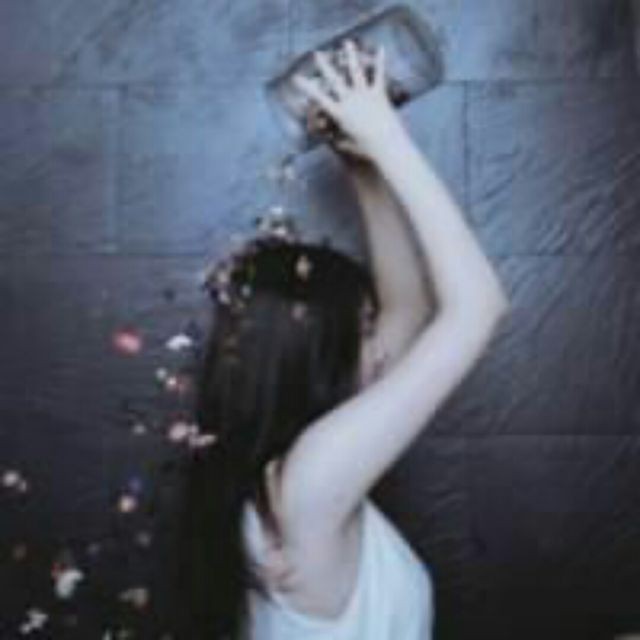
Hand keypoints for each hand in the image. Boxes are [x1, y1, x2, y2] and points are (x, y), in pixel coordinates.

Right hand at [291, 39, 404, 161]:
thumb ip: (340, 141)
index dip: (306, 87)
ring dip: (350, 55)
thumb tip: (333, 141)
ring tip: (346, 42)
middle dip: (324, 65)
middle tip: (317, 54)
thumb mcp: (349, 146)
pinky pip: (379, 75)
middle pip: (334, 79)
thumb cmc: (367, 149)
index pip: (318, 98)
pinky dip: (380, 62)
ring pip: (355, 71)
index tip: (296, 78)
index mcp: (339, 113)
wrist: (387, 145)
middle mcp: (349, 100)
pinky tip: (381, 48)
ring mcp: (364, 95)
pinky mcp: (379, 94)